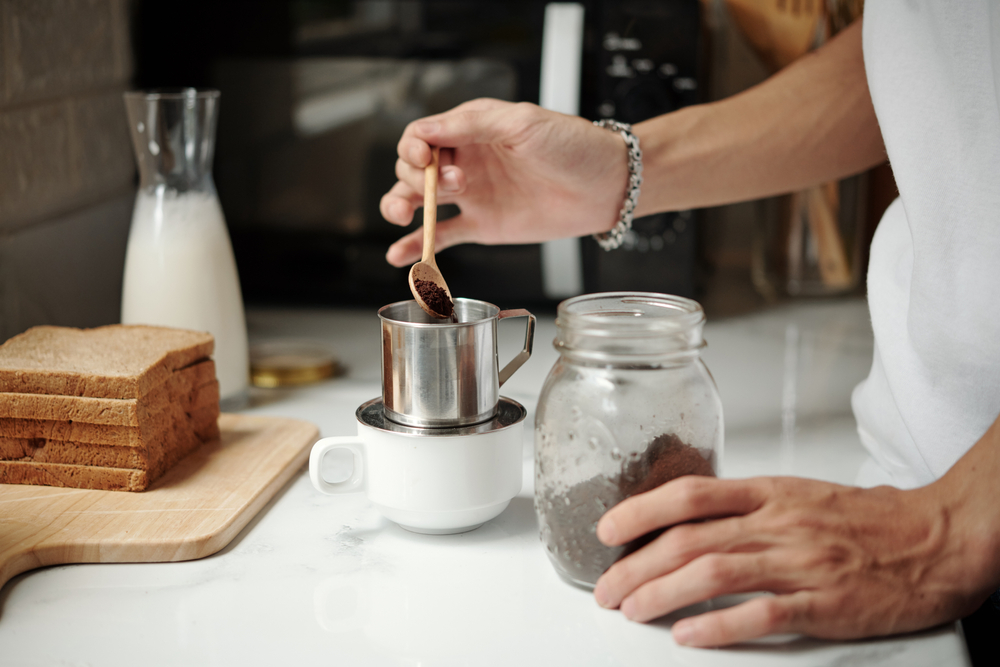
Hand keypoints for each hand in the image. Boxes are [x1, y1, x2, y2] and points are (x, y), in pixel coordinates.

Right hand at [380, 99, 628, 266]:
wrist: (606, 186)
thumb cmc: (572, 146)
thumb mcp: (522, 122)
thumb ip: (472, 125)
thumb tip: (426, 132)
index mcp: (471, 128)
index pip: (421, 135)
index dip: (412, 148)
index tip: (423, 159)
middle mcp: (465, 160)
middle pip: (413, 169)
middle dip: (418, 178)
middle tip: (456, 185)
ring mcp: (472, 195)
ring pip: (419, 201)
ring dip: (400, 206)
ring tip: (400, 216)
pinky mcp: (483, 225)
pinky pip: (442, 235)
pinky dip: (417, 244)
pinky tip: (399, 254)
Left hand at [592, 475, 993, 646]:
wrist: (932, 539)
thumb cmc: (861, 519)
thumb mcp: (795, 494)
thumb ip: (743, 507)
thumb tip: (685, 522)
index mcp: (768, 493)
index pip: (690, 494)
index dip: (640, 510)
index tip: (607, 529)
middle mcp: (777, 524)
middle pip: (690, 541)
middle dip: (637, 565)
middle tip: (607, 588)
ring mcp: (799, 563)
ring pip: (714, 575)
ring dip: (664, 594)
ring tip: (632, 610)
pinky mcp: (823, 602)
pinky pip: (762, 614)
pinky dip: (719, 626)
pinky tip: (688, 635)